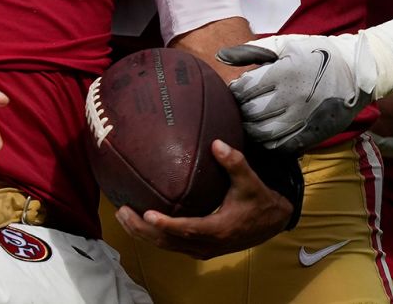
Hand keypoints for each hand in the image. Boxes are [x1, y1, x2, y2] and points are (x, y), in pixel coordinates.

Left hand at [114, 140, 292, 258]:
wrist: (271, 222)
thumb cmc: (258, 200)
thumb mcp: (250, 181)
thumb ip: (235, 163)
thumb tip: (217, 144)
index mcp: (218, 230)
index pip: (187, 229)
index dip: (166, 224)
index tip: (147, 214)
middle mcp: (207, 244)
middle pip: (168, 241)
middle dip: (143, 229)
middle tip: (122, 211)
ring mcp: (202, 249)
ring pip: (166, 246)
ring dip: (143, 234)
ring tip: (121, 216)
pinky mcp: (199, 248)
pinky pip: (171, 245)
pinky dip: (153, 236)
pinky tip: (138, 221)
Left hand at [219, 32, 375, 150]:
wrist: (357, 71)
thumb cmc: (317, 53)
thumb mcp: (284, 44)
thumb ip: (251, 51)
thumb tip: (220, 56)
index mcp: (283, 73)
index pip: (245, 89)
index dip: (235, 91)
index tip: (236, 90)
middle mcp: (292, 97)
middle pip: (251, 112)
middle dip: (241, 110)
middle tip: (240, 107)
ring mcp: (303, 118)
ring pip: (264, 132)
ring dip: (251, 129)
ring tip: (249, 122)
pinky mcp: (313, 133)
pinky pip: (283, 146)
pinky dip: (269, 143)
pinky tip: (266, 135)